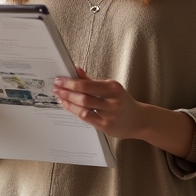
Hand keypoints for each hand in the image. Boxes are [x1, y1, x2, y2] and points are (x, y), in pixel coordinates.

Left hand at [53, 68, 195, 158]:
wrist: (139, 120)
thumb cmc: (122, 101)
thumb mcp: (110, 87)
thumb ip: (91, 80)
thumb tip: (75, 69)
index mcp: (113, 88)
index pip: (87, 84)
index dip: (70, 82)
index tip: (59, 79)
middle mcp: (112, 101)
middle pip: (83, 97)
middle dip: (67, 92)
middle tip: (56, 88)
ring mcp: (109, 115)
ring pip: (83, 109)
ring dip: (69, 103)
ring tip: (59, 97)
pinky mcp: (106, 126)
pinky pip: (86, 118)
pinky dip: (75, 111)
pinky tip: (68, 106)